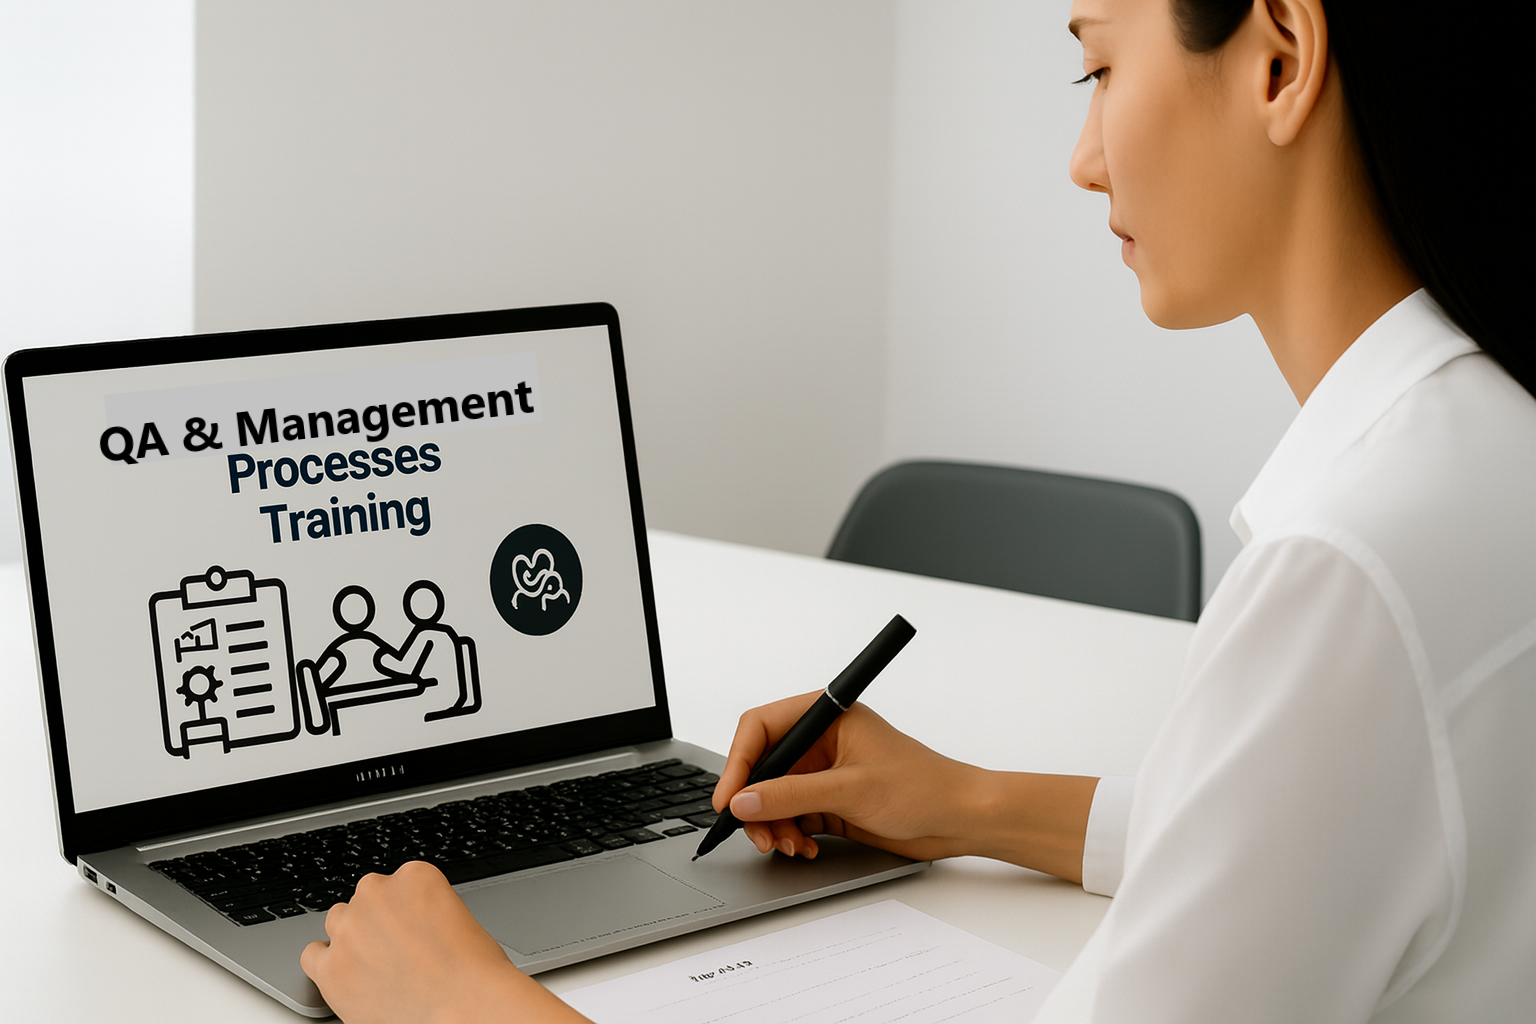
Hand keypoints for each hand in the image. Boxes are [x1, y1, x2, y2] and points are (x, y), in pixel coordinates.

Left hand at [300, 861, 587, 1023]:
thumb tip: (407, 923)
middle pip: (365, 898)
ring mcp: (349, 930)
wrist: (464, 1010)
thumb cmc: (473, 973)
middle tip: (397, 949)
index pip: (397, 882)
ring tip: (373, 964)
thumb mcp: (458, 918)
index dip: (405, 909)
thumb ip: (424, 909)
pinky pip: (312, 954)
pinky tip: (344, 974)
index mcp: (414, 876)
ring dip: (351, 938)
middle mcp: (376, 894)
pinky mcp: (330, 967)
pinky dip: (325, 962)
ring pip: (337, 921)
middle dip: (377, 920)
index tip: (412, 926)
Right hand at [712, 692, 1099, 881]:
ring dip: (773, 823)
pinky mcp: (830, 800)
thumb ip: (791, 795)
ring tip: (788, 845)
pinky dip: (790, 833)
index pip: (762, 728)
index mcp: (827, 717)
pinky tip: (806, 847)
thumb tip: (744, 799)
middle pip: (762, 767)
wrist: (960, 819)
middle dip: (755, 802)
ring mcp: (824, 772)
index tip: (729, 798)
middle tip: (757, 833)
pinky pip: (791, 815)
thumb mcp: (851, 790)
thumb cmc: (924, 787)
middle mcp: (821, 741)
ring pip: (773, 796)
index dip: (738, 762)